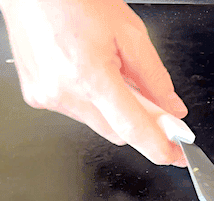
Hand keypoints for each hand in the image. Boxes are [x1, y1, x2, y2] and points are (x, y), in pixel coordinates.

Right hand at [0, 0, 187, 165]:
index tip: (177, 155)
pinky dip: (92, 101)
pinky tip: (88, 72)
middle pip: (117, 132)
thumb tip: (172, 109)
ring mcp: (47, 98)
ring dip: (114, 109)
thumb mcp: (130, 33)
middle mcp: (64, 92)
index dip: (159, 147)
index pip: (132, 128)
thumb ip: (155, 78)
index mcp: (90, 76)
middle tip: (153, 103)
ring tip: (109, 71)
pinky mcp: (37, 97)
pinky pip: (77, 112)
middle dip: (140, 122)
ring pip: (98, 124)